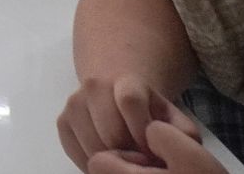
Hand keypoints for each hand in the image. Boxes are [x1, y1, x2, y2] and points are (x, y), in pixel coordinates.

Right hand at [58, 76, 203, 171]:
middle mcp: (95, 86)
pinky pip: (74, 151)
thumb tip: (168, 149)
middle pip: (110, 132)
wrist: (117, 92)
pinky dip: (91, 162)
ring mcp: (75, 103)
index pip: (130, 100)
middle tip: (140, 161)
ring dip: (111, 161)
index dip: (142, 130)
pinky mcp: (62, 120)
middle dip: (129, 154)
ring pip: (91, 146)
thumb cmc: (149, 111)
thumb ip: (181, 132)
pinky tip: (107, 160)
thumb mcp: (172, 116)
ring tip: (126, 161)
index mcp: (127, 80)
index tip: (152, 148)